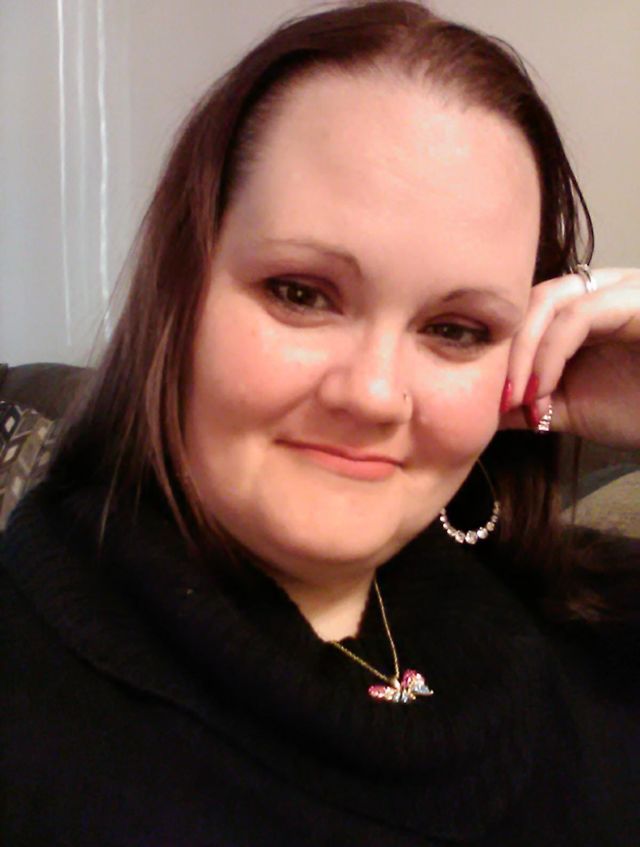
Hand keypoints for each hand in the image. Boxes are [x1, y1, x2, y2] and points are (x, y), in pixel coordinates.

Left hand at [499, 267, 639, 449]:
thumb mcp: (569, 409)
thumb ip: (527, 402)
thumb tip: (478, 408)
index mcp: (579, 310)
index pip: (522, 313)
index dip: (498, 352)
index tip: (488, 401)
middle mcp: (598, 291)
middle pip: (530, 301)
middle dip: (506, 351)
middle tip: (499, 399)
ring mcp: (621, 289)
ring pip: (549, 302)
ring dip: (524, 354)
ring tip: (520, 398)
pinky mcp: (637, 299)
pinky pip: (580, 315)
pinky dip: (550, 354)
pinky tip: (543, 390)